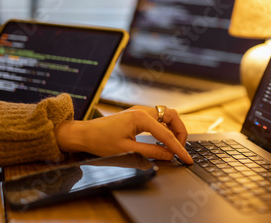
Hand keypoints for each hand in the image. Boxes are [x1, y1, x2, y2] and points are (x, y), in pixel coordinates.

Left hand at [55, 105, 192, 163]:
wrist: (83, 134)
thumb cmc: (101, 141)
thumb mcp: (127, 150)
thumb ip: (151, 152)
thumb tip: (169, 156)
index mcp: (141, 117)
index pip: (167, 134)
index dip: (179, 148)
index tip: (187, 159)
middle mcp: (142, 111)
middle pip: (172, 116)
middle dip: (180, 132)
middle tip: (181, 149)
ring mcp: (140, 111)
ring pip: (166, 115)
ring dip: (173, 129)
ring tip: (174, 146)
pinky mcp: (137, 115)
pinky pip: (158, 119)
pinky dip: (165, 128)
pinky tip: (163, 141)